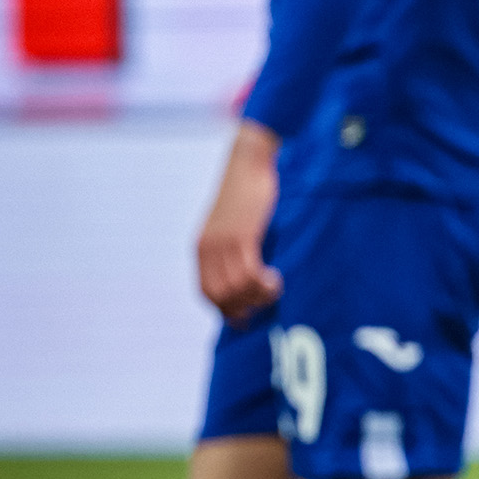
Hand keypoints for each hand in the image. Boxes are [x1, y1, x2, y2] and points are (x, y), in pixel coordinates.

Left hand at [196, 121, 283, 321]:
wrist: (248, 162)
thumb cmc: (247, 189)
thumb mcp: (232, 221)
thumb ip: (232, 244)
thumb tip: (247, 268)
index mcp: (202, 248)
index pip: (206, 292)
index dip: (224, 309)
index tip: (243, 317)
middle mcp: (208, 249)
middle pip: (220, 296)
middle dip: (243, 308)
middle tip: (265, 303)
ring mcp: (223, 243)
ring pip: (236, 288)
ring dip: (258, 297)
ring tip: (274, 289)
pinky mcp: (242, 236)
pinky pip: (249, 274)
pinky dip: (263, 285)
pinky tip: (276, 279)